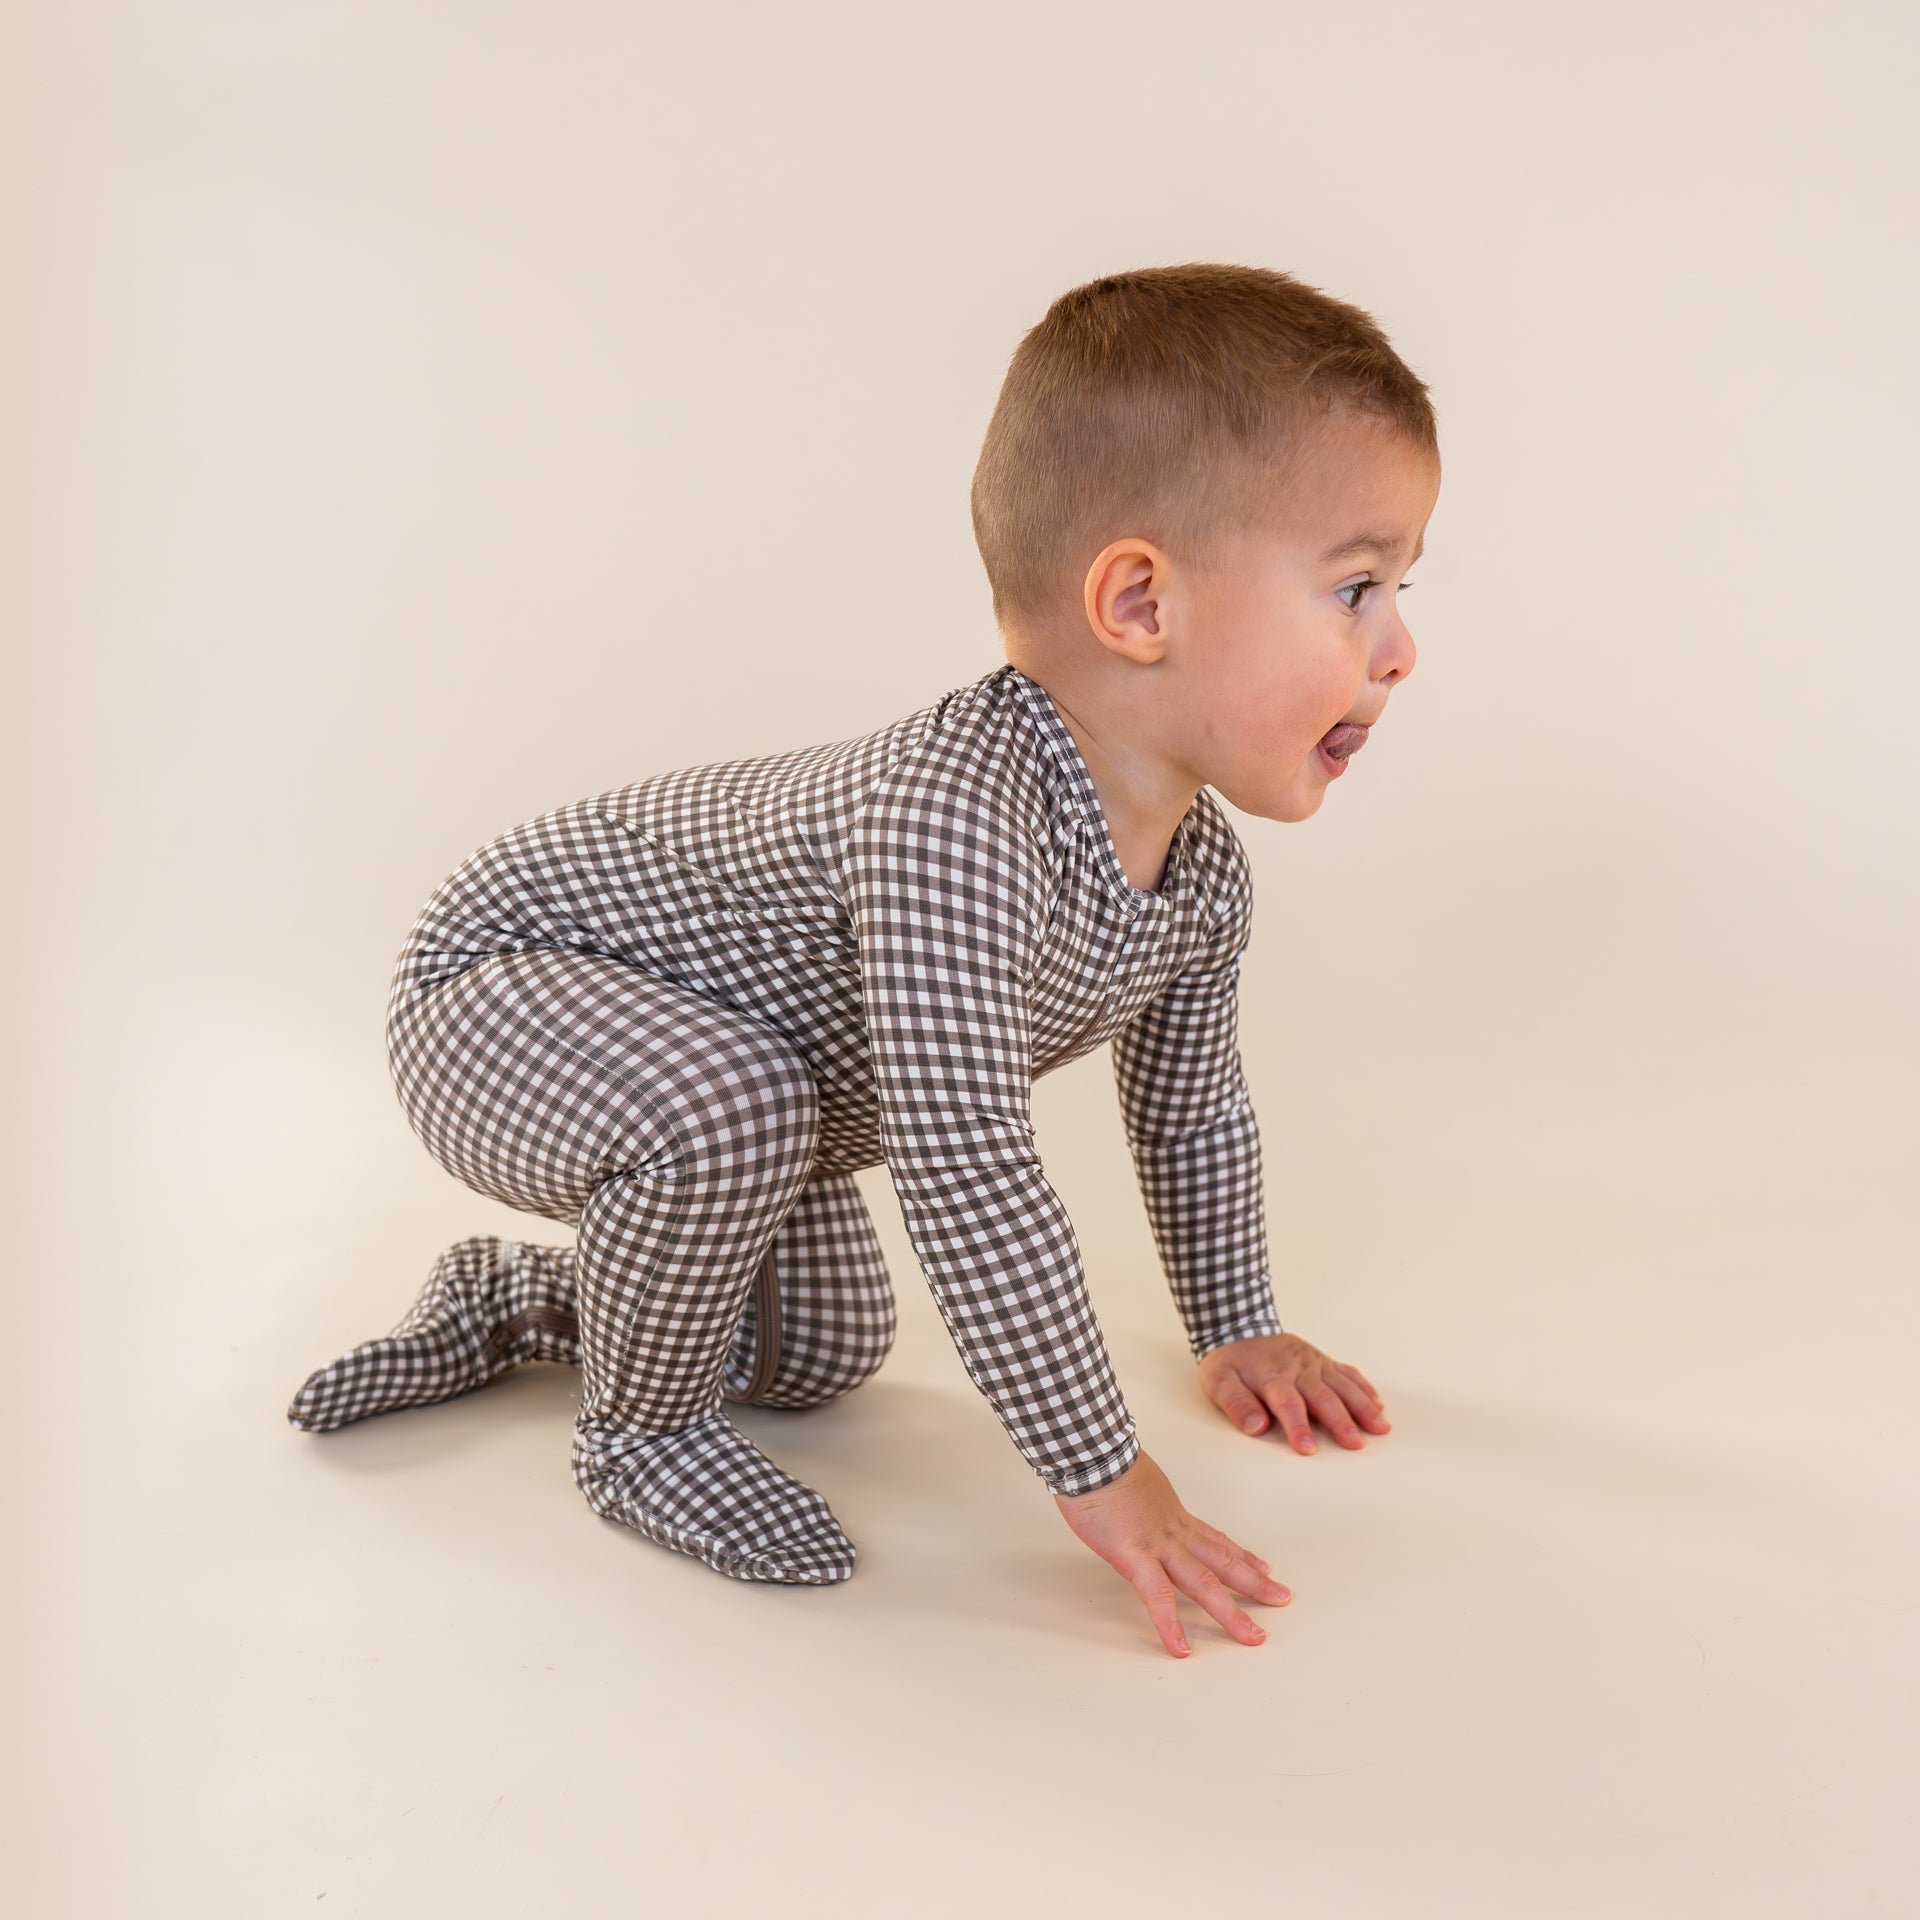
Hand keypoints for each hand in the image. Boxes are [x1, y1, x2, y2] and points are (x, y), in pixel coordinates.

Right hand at [1053, 1449, 1291, 1657]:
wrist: (1092, 1454)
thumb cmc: (1102, 1462)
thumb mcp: (1134, 1479)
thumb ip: (1141, 1500)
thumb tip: (1134, 1505)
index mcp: (1173, 1515)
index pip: (1215, 1538)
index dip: (1241, 1555)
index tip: (1264, 1567)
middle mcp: (1175, 1531)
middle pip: (1222, 1562)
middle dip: (1254, 1584)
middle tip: (1281, 1598)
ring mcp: (1159, 1546)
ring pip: (1204, 1583)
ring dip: (1230, 1612)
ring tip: (1252, 1637)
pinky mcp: (1135, 1557)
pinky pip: (1157, 1596)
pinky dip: (1170, 1624)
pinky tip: (1181, 1648)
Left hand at [1198, 1333, 1389, 1452]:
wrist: (1239, 1326)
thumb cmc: (1230, 1362)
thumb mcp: (1219, 1381)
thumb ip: (1236, 1403)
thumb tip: (1256, 1426)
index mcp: (1272, 1377)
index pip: (1288, 1405)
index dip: (1298, 1427)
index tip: (1308, 1449)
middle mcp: (1298, 1369)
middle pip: (1323, 1397)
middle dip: (1341, 1422)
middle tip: (1356, 1444)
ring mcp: (1314, 1363)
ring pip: (1343, 1385)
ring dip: (1363, 1406)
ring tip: (1380, 1428)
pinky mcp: (1322, 1360)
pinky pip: (1347, 1372)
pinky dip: (1363, 1388)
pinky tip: (1378, 1404)